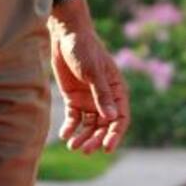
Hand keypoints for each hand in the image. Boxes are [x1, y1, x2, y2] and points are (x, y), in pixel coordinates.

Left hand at [49, 1, 129, 153]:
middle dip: (96, 138)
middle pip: (104, 124)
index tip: (107, 148)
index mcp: (116, 89)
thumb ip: (102, 95)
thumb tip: (112, 117)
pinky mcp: (73, 98)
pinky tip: (65, 134)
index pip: (120, 117)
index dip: (115, 134)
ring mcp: (89, 98)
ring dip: (83, 136)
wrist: (66, 36)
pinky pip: (74, 118)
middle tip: (85, 149)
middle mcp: (104, 97)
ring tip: (73, 145)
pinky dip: (71, 127)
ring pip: (89, 124)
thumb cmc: (85, 50)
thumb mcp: (94, 72)